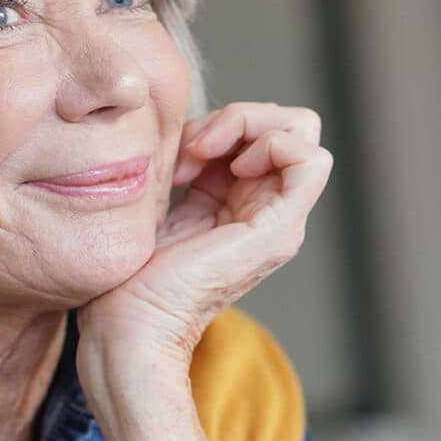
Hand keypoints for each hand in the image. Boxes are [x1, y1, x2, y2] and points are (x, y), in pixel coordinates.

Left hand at [79, 102, 332, 378]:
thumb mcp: (160, 204)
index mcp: (238, 203)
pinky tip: (232, 165)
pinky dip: (272, 144)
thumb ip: (185, 168)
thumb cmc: (130, 278)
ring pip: (302, 133)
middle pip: (288, 125)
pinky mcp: (280, 230)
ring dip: (252, 124)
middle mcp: (266, 211)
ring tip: (206, 152)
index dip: (220, 121)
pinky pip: (310, 161)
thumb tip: (188, 129)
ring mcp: (279, 222)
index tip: (177, 151)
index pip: (260, 131)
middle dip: (240, 116)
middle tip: (194, 146)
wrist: (130, 324)